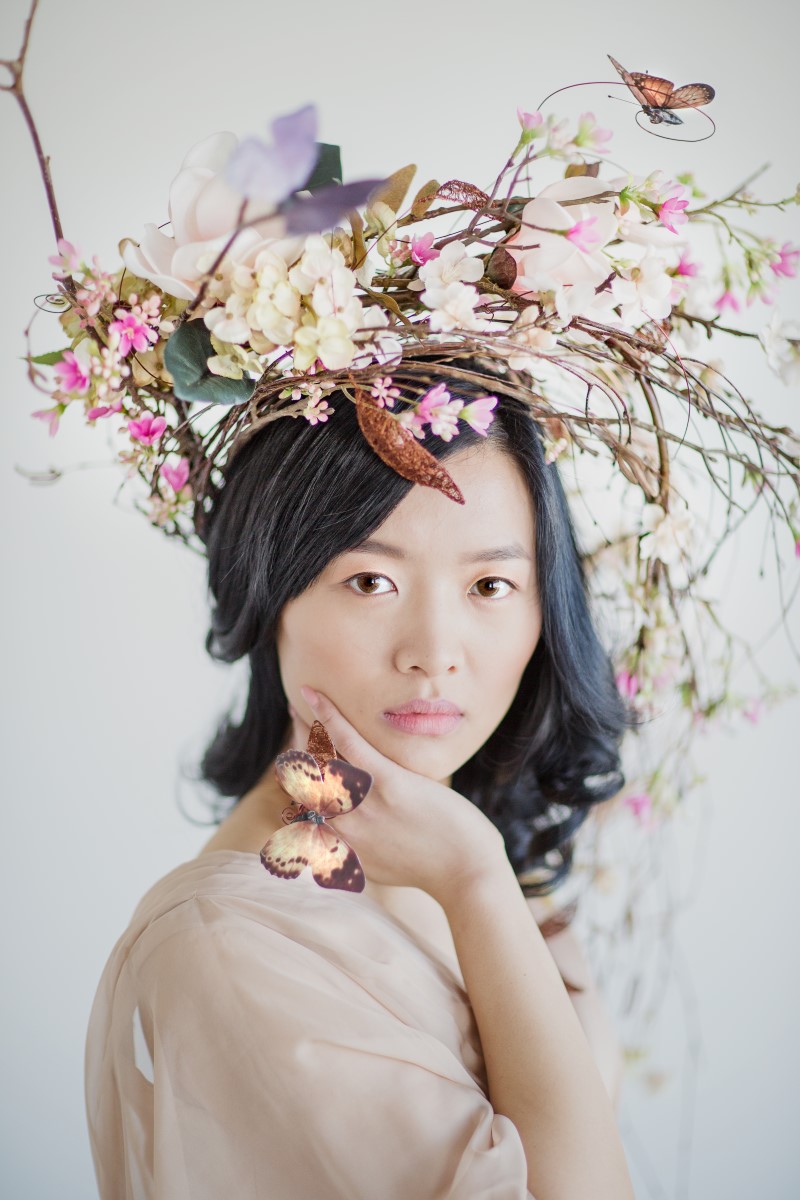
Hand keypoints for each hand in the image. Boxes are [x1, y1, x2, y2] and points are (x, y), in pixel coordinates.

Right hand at [285, 686, 509, 904]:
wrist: (467, 874)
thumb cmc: (436, 870)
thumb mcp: (383, 868)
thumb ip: (359, 853)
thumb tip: (347, 843)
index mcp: (341, 843)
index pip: (300, 808)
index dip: (293, 784)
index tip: (294, 767)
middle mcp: (342, 824)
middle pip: (301, 780)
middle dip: (295, 750)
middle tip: (299, 726)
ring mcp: (362, 802)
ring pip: (317, 756)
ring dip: (305, 728)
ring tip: (303, 708)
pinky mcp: (386, 781)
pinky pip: (346, 741)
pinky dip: (327, 715)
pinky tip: (314, 695)